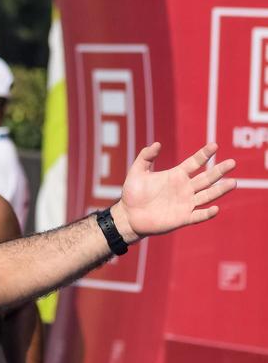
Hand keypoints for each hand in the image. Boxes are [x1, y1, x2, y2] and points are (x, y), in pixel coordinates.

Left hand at [112, 142, 235, 242]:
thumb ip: (145, 157)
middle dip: (219, 171)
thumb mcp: (137, 172)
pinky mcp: (182, 218)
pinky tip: (215, 208)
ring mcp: (185, 203)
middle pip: (206, 178)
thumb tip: (156, 144)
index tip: (214, 145)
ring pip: (207, 195)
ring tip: (233, 182)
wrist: (128, 216)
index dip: (204, 154)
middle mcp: (184, 188)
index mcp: (176, 175)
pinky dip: (206, 213)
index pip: (195, 162)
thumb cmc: (132, 194)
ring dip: (220, 190)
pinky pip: (198, 215)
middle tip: (232, 163)